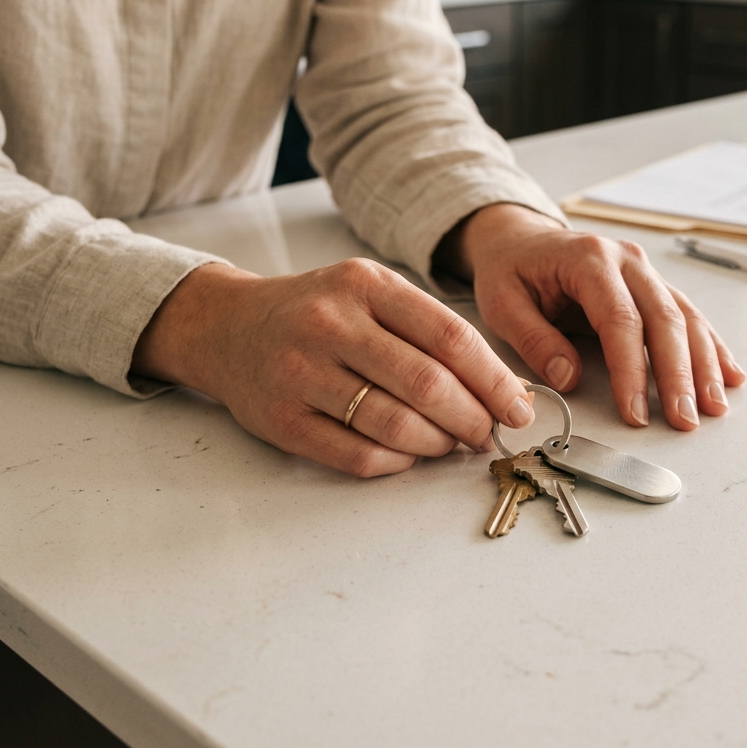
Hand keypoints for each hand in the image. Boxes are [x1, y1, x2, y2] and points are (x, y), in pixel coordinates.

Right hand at [132, 259, 535, 476]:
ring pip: (394, 425)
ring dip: (436, 444)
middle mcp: (330, 324)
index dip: (494, 380)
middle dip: (471, 418)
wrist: (227, 327)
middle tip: (485, 433)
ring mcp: (300, 373)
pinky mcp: (281, 419)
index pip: (450, 337)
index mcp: (365, 285)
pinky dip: (396, 463)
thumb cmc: (315, 312)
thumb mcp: (370, 295)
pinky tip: (407, 455)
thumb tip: (501, 388)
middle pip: (426, 384)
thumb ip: (428, 332)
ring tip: (449, 443)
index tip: (518, 407)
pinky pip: (357, 455)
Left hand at [438, 203, 745, 429]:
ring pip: (685, 318)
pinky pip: (688, 315)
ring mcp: (644, 270)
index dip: (631, 370)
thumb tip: (567, 377)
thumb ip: (534, 339)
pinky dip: (710, 347)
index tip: (635, 412)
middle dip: (678, 375)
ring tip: (714, 406)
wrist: (519, 239)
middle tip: (685, 418)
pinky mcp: (653, 285)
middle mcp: (626, 260)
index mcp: (589, 259)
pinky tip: (729, 374)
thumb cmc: (510, 269)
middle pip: (664, 320)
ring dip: (703, 365)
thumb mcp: (501, 303)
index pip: (620, 320)